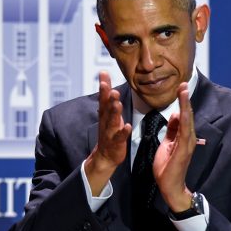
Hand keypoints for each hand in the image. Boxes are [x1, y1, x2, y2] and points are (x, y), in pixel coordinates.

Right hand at [85, 71, 131, 195]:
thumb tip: (104, 75)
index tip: (103, 75)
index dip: (103, 87)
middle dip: (108, 98)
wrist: (105, 156)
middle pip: (106, 108)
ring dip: (114, 113)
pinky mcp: (116, 142)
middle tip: (111, 88)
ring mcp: (110, 132)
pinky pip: (120, 137)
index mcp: (104, 114)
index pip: (103, 98)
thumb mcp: (107, 111)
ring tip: (117, 104)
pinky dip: (123, 132)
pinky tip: (127, 126)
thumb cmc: (109, 130)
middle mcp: (105, 121)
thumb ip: (106, 94)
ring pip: (112, 121)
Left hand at [152, 82, 195, 211]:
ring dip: (185, 106)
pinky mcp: (184, 150)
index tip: (180, 87)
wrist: (169, 186)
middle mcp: (188, 138)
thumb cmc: (168, 166)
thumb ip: (172, 129)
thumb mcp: (167, 143)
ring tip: (183, 92)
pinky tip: (182, 112)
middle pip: (187, 115)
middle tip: (183, 84)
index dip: (182, 101)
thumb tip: (174, 114)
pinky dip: (184, 122)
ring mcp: (188, 144)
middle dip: (185, 99)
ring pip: (187, 121)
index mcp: (183, 135)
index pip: (183, 115)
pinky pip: (184, 133)